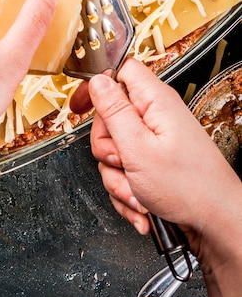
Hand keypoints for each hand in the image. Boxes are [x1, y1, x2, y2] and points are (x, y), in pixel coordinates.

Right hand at [84, 58, 239, 254]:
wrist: (216, 224)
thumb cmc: (189, 188)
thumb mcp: (139, 147)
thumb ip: (114, 111)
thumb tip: (98, 81)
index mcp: (155, 102)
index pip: (120, 72)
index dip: (98, 85)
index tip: (82, 106)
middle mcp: (156, 118)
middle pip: (109, 118)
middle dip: (106, 147)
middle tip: (120, 161)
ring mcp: (155, 142)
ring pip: (114, 151)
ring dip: (117, 177)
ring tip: (136, 191)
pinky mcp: (154, 163)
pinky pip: (124, 172)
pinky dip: (127, 191)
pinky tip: (141, 204)